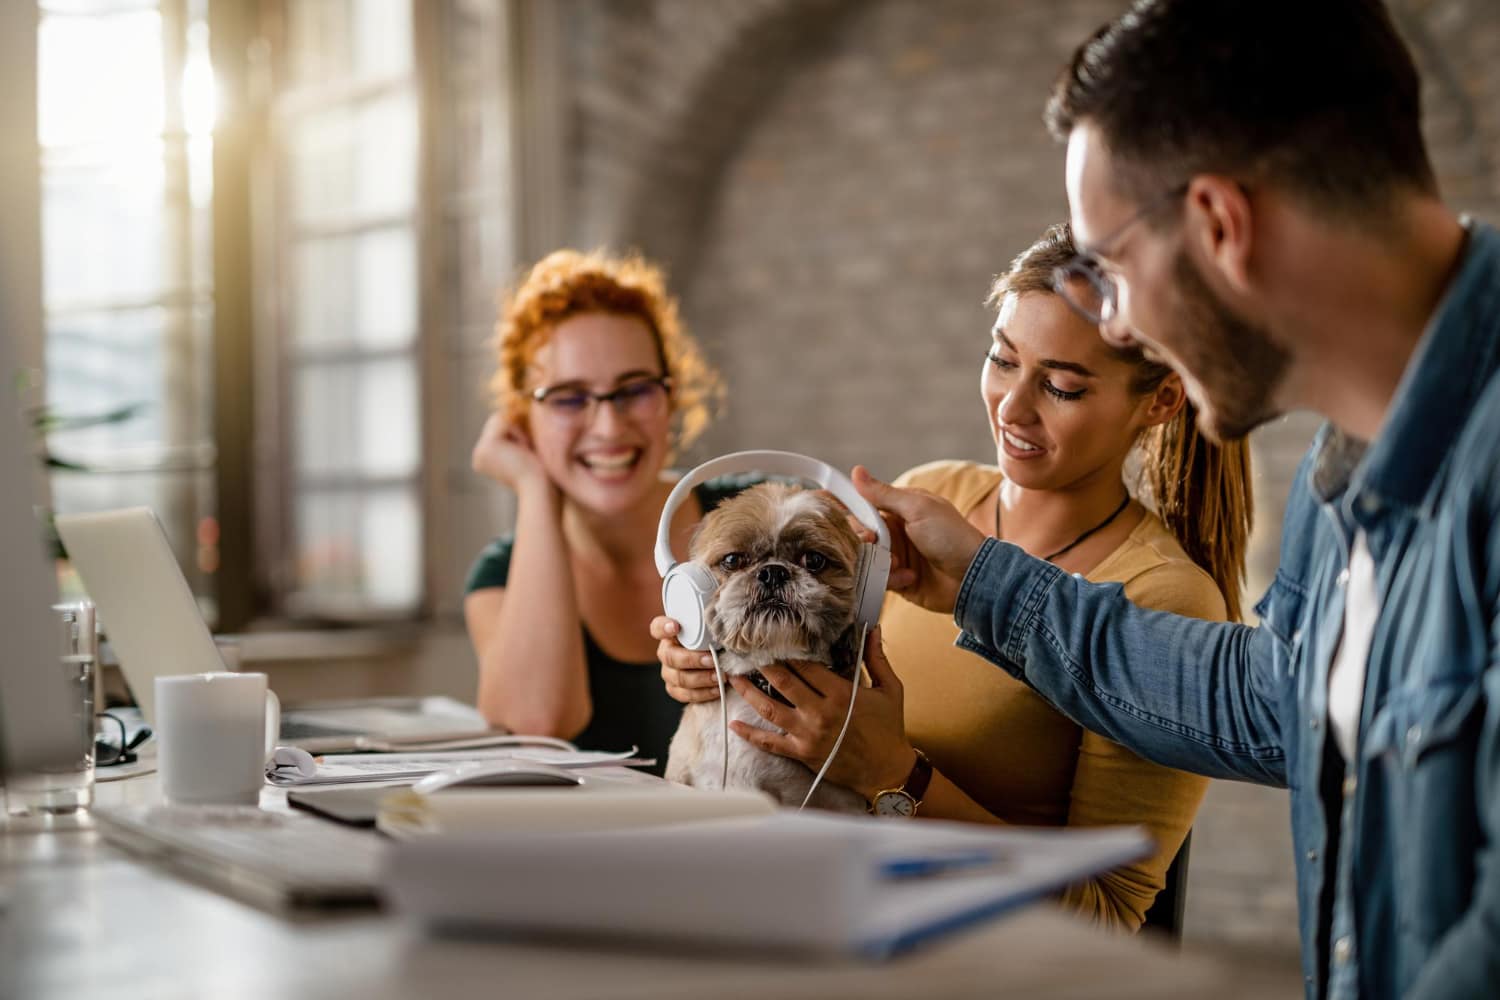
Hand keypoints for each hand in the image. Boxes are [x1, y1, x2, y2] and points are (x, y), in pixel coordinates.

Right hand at [471, 413, 550, 494]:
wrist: (541, 489)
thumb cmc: (542, 474)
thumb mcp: (528, 451)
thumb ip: (518, 434)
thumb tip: (516, 408)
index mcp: (485, 458)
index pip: (499, 427)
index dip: (518, 431)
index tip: (529, 453)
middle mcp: (478, 455)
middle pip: (498, 420)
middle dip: (517, 430)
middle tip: (528, 452)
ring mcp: (480, 451)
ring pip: (501, 418)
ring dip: (519, 431)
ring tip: (526, 453)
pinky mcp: (486, 446)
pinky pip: (504, 420)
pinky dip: (518, 432)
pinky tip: (523, 451)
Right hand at [652, 616, 720, 703]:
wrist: (717, 661)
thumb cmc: (713, 640)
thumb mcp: (711, 630)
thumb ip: (711, 626)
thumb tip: (724, 623)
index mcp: (669, 634)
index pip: (657, 627)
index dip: (663, 627)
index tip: (675, 626)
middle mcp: (666, 652)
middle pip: (669, 657)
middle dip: (692, 660)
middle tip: (712, 660)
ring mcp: (668, 672)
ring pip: (678, 678)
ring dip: (701, 679)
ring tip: (720, 677)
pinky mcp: (675, 689)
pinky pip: (684, 694)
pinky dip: (702, 694)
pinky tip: (717, 689)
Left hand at [728, 626, 915, 799]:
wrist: (886, 770)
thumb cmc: (889, 729)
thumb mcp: (890, 689)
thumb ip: (876, 659)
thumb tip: (873, 629)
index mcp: (840, 694)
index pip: (806, 666)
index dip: (788, 651)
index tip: (774, 639)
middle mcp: (820, 712)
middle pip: (783, 682)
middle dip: (763, 664)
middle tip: (748, 651)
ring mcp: (808, 734)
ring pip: (769, 708)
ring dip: (749, 692)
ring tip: (733, 678)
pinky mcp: (801, 753)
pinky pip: (769, 742)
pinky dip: (750, 733)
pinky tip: (734, 723)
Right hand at [851, 465, 986, 613]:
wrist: (973, 576)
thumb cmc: (951, 536)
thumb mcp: (917, 508)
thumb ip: (883, 494)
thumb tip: (856, 471)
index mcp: (898, 509)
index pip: (862, 505)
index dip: (846, 509)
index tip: (833, 512)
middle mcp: (894, 531)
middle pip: (859, 533)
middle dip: (864, 539)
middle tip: (876, 541)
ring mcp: (896, 556)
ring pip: (866, 558)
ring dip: (879, 561)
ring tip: (897, 563)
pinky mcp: (898, 580)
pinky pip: (878, 579)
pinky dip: (891, 579)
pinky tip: (910, 577)